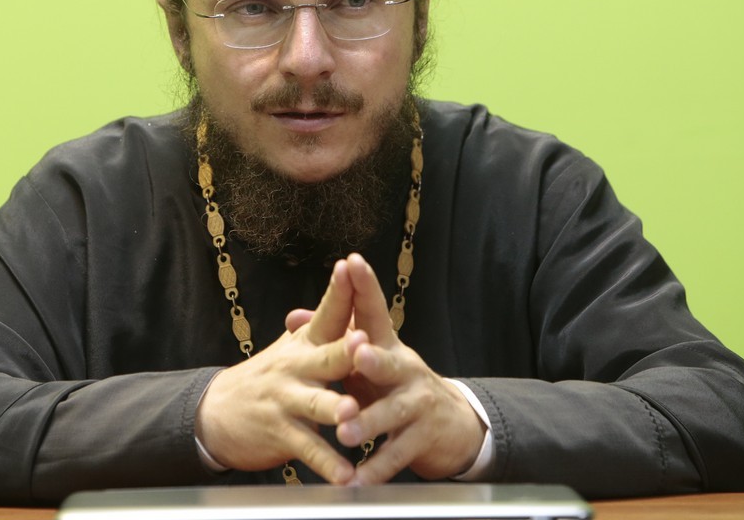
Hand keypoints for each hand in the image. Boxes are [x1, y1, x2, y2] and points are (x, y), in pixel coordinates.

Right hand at [195, 263, 362, 483]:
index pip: (326, 312)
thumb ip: (321, 323)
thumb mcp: (291, 347)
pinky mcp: (281, 434)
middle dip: (345, 349)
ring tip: (352, 415)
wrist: (214, 412)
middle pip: (326, 356)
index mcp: (304, 344)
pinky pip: (308, 450)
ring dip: (335, 409)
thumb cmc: (266, 377)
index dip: (339, 289)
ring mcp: (287, 401)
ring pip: (316, 404)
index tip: (351, 265)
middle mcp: (296, 368)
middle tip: (363, 341)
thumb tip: (347, 286)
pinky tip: (346, 476)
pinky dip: (328, 464)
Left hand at [331, 254, 486, 483]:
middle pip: (390, 361)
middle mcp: (406, 370)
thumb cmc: (394, 384)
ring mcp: (417, 404)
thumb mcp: (368, 359)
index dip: (364, 286)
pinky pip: (396, 455)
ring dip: (369, 423)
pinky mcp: (422, 439)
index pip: (374, 311)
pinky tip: (358, 480)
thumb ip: (332, 337)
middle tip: (357, 353)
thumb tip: (293, 315)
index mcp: (388, 346)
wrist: (450, 425)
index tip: (352, 262)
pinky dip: (376, 469)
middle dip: (374, 358)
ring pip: (392, 413)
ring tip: (346, 433)